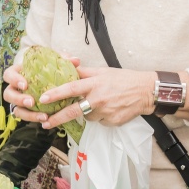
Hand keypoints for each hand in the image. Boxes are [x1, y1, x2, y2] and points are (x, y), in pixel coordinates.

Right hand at [2, 57, 80, 123]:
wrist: (56, 84)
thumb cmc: (51, 70)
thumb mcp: (55, 63)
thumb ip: (64, 60)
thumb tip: (75, 60)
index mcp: (19, 73)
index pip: (9, 75)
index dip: (14, 80)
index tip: (25, 84)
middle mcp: (16, 88)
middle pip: (8, 94)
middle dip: (18, 99)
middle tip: (31, 102)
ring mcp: (20, 101)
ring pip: (16, 109)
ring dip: (28, 114)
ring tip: (43, 116)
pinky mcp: (27, 111)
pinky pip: (26, 117)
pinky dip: (35, 119)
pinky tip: (47, 119)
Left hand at [38, 67, 155, 128]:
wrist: (145, 91)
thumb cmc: (122, 79)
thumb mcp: (102, 71)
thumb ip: (83, 72)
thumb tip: (67, 66)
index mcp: (94, 83)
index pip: (71, 88)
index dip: (56, 94)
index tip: (43, 98)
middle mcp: (98, 98)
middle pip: (73, 111)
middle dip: (57, 118)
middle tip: (45, 122)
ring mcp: (105, 112)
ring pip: (87, 117)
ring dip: (88, 112)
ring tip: (101, 103)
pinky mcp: (112, 122)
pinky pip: (99, 122)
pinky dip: (101, 117)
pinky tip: (110, 109)